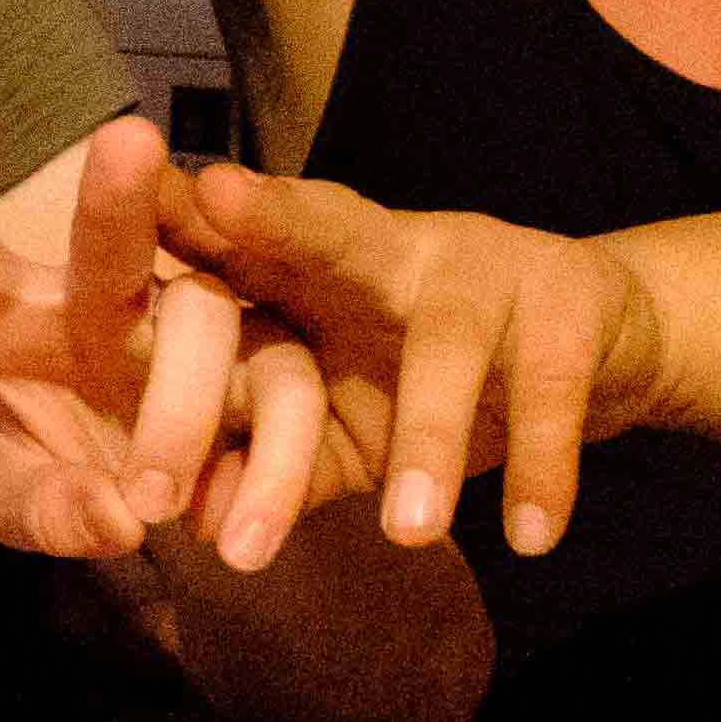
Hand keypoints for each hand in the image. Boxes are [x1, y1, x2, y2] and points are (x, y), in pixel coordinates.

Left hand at [0, 116, 328, 565]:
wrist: (163, 507)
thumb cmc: (68, 478)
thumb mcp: (27, 503)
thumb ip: (47, 510)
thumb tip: (115, 516)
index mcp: (14, 313)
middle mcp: (106, 301)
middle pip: (112, 242)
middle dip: (116, 193)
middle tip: (128, 140)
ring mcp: (199, 320)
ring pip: (208, 314)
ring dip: (182, 411)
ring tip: (150, 509)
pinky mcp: (278, 367)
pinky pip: (292, 396)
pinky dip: (266, 473)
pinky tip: (229, 536)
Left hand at [154, 160, 661, 558]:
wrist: (593, 347)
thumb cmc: (428, 379)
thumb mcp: (338, 419)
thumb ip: (266, 457)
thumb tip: (186, 524)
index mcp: (316, 273)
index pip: (235, 244)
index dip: (178, 216)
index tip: (127, 186)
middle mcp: (392, 248)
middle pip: (329, 226)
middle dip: (277, 215)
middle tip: (222, 199)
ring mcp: (482, 264)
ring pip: (446, 339)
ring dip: (427, 437)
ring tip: (408, 532)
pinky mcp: (566, 300)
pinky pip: (548, 387)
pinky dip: (539, 465)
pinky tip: (530, 535)